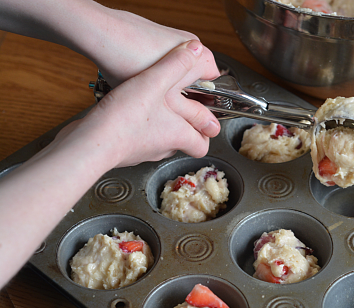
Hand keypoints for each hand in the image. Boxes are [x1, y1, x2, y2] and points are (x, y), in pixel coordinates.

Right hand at [53, 40, 220, 167]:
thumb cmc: (123, 119)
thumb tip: (193, 50)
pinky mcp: (124, 151)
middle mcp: (163, 148)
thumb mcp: (153, 82)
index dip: (206, 134)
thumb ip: (175, 65)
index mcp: (178, 134)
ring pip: (161, 141)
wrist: (89, 143)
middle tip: (183, 111)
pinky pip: (139, 140)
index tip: (206, 122)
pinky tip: (130, 113)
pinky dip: (140, 128)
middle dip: (185, 127)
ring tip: (156, 107)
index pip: (203, 145)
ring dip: (161, 126)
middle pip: (183, 142)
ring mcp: (143, 152)